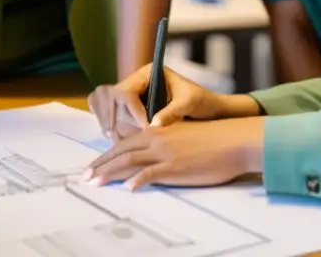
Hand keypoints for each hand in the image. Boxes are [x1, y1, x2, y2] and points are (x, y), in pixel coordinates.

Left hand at [83, 117, 264, 190]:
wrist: (234, 140)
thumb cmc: (213, 139)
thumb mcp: (184, 136)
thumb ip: (165, 143)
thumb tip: (151, 156)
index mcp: (159, 131)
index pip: (125, 142)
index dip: (107, 154)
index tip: (94, 165)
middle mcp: (158, 139)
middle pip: (122, 151)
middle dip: (101, 164)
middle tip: (85, 176)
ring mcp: (166, 153)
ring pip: (130, 161)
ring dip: (109, 173)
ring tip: (95, 183)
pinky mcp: (176, 166)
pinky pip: (152, 173)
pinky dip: (137, 181)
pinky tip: (128, 188)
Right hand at [89, 64, 238, 139]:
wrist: (208, 111)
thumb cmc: (202, 102)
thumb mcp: (191, 103)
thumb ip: (173, 111)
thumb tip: (153, 125)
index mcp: (148, 74)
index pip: (127, 91)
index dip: (132, 111)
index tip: (145, 128)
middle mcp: (135, 82)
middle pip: (112, 101)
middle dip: (119, 121)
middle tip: (132, 139)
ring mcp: (129, 96)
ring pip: (107, 110)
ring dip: (113, 128)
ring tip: (126, 143)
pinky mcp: (127, 110)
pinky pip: (109, 118)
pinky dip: (112, 131)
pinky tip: (122, 143)